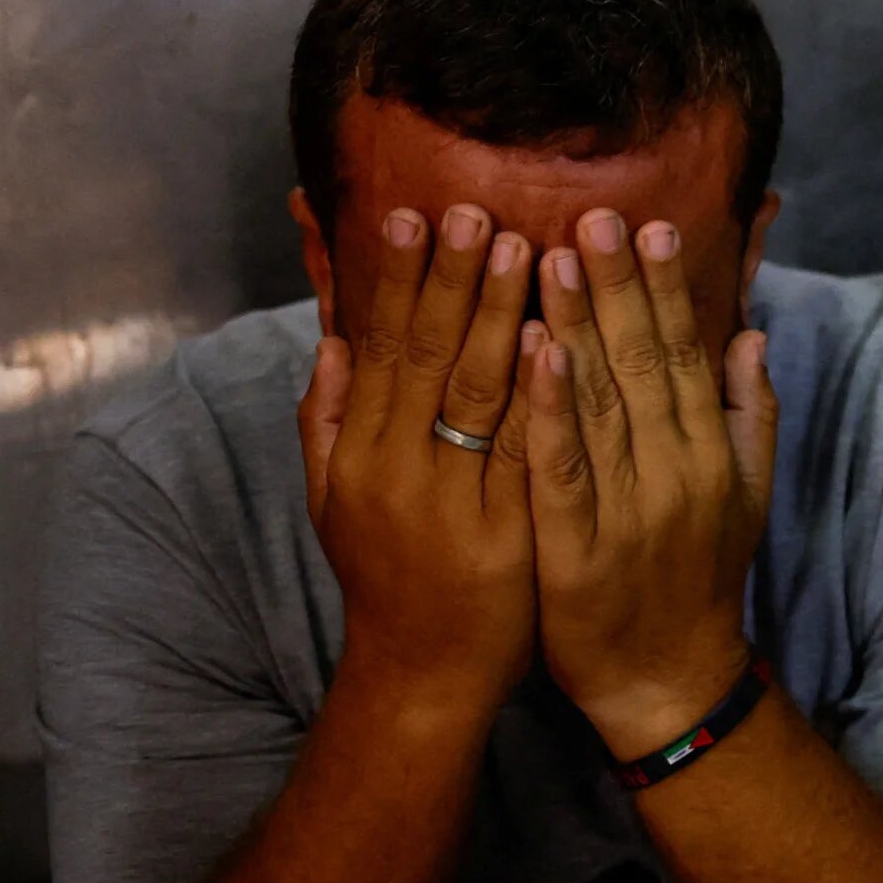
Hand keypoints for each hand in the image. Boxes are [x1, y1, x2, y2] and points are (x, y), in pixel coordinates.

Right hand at [299, 205, 538, 709]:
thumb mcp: (335, 500)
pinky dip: (539, 394)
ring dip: (498, 314)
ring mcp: (453, 502)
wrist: (424, 673)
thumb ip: (328, 420)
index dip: (399, 280)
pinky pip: (525, 451)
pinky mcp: (507, 532)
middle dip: (452, 278)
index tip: (414, 216)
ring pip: (476, 393)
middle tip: (475, 209)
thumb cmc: (387, 577)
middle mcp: (398, 470)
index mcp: (360, 453)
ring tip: (522, 246)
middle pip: (428, 357)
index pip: (382, 349)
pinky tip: (555, 341)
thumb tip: (330, 340)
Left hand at [524, 209, 775, 758]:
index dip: (663, 291)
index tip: (645, 226)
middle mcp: (675, 474)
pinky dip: (551, 409)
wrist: (667, 677)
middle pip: (641, 366)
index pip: (683, 357)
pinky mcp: (578, 545)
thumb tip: (753, 335)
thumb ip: (749, 414)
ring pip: (599, 405)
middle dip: (616, 287)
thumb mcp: (745, 496)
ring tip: (551, 256)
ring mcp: (628, 509)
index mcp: (709, 455)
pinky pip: (563, 467)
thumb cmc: (699, 579)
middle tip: (590, 215)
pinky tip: (535, 353)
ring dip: (576, 325)